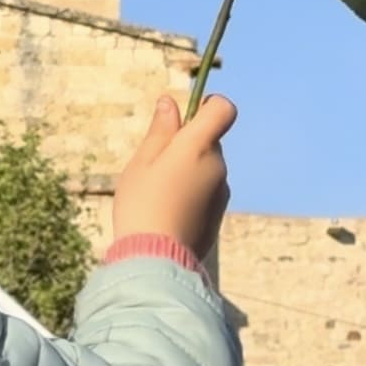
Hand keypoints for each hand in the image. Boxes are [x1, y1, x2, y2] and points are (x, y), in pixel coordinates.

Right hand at [113, 94, 235, 261]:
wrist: (156, 262)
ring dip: (189, 170)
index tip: (184, 117)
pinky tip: (169, 211)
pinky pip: (207, 191)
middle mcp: (218, 166)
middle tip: (155, 165)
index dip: (207, 105)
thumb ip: (161, 130)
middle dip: (187, 144)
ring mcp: (221, 193)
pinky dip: (192, 193)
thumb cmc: (143, 205)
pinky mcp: (218, 215)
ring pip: (207, 167)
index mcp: (199, 146)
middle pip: (209, 141)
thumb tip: (171, 103)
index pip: (223, 109)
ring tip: (159, 193)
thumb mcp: (143, 161)